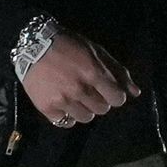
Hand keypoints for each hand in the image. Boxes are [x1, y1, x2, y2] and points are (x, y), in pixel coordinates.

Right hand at [22, 32, 139, 126]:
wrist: (32, 44)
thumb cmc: (68, 45)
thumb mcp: (96, 51)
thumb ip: (117, 71)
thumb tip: (135, 92)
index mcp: (94, 74)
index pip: (118, 99)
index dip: (115, 96)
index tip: (109, 91)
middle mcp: (79, 90)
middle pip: (102, 110)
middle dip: (100, 101)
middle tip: (89, 91)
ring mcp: (62, 100)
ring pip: (85, 118)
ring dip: (84, 109)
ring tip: (75, 97)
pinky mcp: (46, 107)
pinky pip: (65, 122)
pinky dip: (66, 115)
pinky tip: (63, 103)